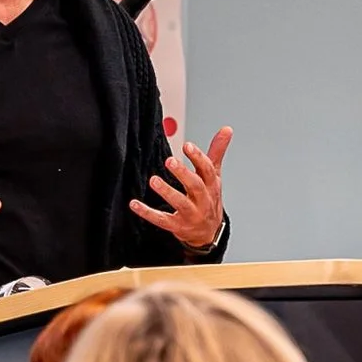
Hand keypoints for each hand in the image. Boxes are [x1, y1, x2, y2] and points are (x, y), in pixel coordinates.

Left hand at [131, 126, 231, 251]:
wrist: (208, 232)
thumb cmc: (209, 199)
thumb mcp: (214, 176)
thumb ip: (216, 152)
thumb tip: (227, 129)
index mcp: (211, 185)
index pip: (207, 170)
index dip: (198, 157)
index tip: (187, 145)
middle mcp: (203, 200)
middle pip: (195, 186)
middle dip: (183, 174)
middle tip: (169, 161)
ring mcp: (190, 214)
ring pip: (180, 203)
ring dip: (167, 192)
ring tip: (153, 181)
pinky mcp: (176, 226)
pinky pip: (161, 220)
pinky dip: (147, 213)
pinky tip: (135, 204)